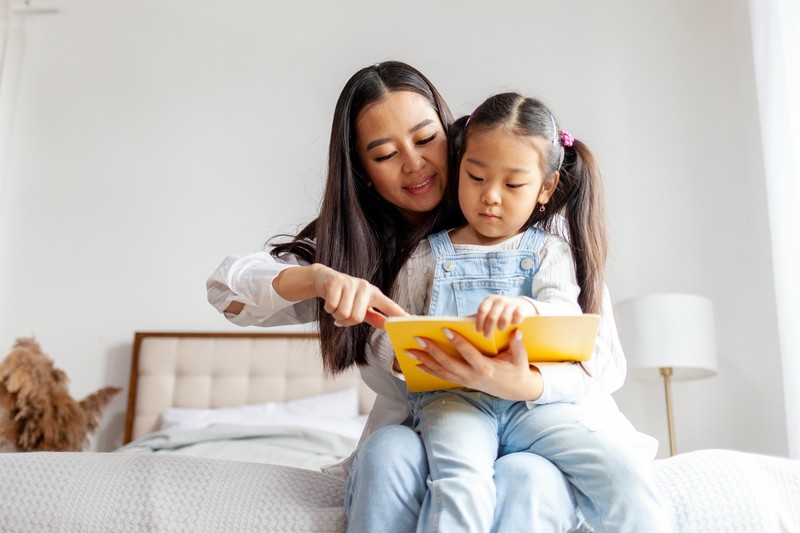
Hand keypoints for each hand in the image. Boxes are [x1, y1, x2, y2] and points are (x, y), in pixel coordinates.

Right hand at [309, 264, 407, 328]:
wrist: (324, 279)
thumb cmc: (345, 296)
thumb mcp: (361, 306)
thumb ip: (374, 317)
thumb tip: (387, 326)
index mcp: (374, 294)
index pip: (389, 305)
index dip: (399, 314)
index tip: (411, 320)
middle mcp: (365, 287)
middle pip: (357, 317)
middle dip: (346, 322)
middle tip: (342, 316)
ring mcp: (351, 283)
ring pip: (344, 314)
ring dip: (336, 315)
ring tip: (336, 307)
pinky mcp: (336, 282)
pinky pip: (332, 306)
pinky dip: (328, 308)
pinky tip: (329, 301)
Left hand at [407, 329, 542, 400]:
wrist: (515, 390)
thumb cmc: (517, 370)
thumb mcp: (520, 358)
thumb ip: (517, 345)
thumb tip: (516, 331)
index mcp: (486, 369)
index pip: (469, 354)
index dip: (457, 341)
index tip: (445, 329)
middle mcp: (473, 376)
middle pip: (448, 363)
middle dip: (432, 350)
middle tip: (418, 338)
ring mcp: (466, 381)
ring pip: (442, 371)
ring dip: (424, 360)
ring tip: (409, 350)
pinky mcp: (462, 383)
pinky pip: (443, 377)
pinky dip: (429, 370)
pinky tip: (417, 363)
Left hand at [474, 296, 537, 337]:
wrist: (523, 306)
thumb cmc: (502, 312)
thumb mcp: (490, 311)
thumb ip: (480, 317)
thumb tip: (462, 323)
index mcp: (489, 300)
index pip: (482, 310)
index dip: (479, 321)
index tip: (478, 331)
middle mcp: (499, 300)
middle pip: (491, 317)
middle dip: (488, 328)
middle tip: (487, 336)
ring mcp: (511, 303)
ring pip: (504, 318)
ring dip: (501, 326)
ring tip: (500, 331)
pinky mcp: (522, 308)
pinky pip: (517, 316)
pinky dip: (515, 322)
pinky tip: (513, 326)